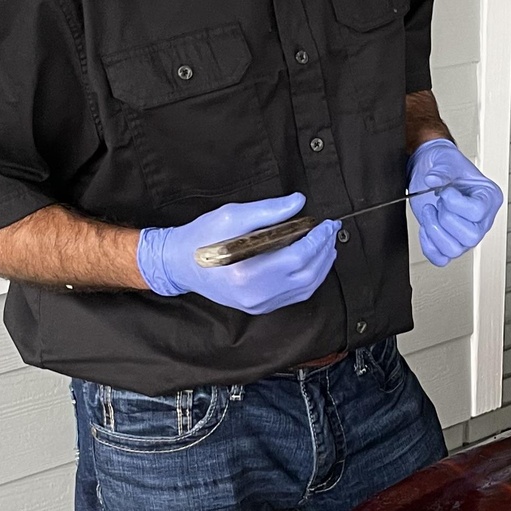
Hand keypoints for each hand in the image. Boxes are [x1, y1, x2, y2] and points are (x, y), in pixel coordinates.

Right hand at [137, 193, 337, 313]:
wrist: (179, 264)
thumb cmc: (202, 237)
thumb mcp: (232, 215)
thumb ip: (268, 211)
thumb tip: (299, 202)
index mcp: (245, 273)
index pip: (296, 258)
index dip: (317, 240)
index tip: (326, 223)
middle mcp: (254, 295)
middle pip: (306, 275)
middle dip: (324, 251)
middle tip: (331, 230)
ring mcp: (258, 305)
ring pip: (305, 289)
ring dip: (322, 266)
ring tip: (327, 244)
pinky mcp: (260, 307)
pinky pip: (295, 296)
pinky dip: (310, 278)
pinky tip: (314, 262)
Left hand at [406, 141, 503, 266]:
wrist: (432, 170)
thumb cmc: (446, 165)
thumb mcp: (446, 160)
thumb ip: (442, 170)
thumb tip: (432, 180)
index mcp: (488, 198)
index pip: (478, 212)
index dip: (456, 204)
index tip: (445, 192)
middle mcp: (481, 220)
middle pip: (470, 237)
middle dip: (446, 219)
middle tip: (438, 202)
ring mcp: (466, 234)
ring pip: (454, 250)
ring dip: (434, 231)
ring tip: (430, 212)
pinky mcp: (449, 242)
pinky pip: (441, 258)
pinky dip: (428, 246)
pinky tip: (426, 227)